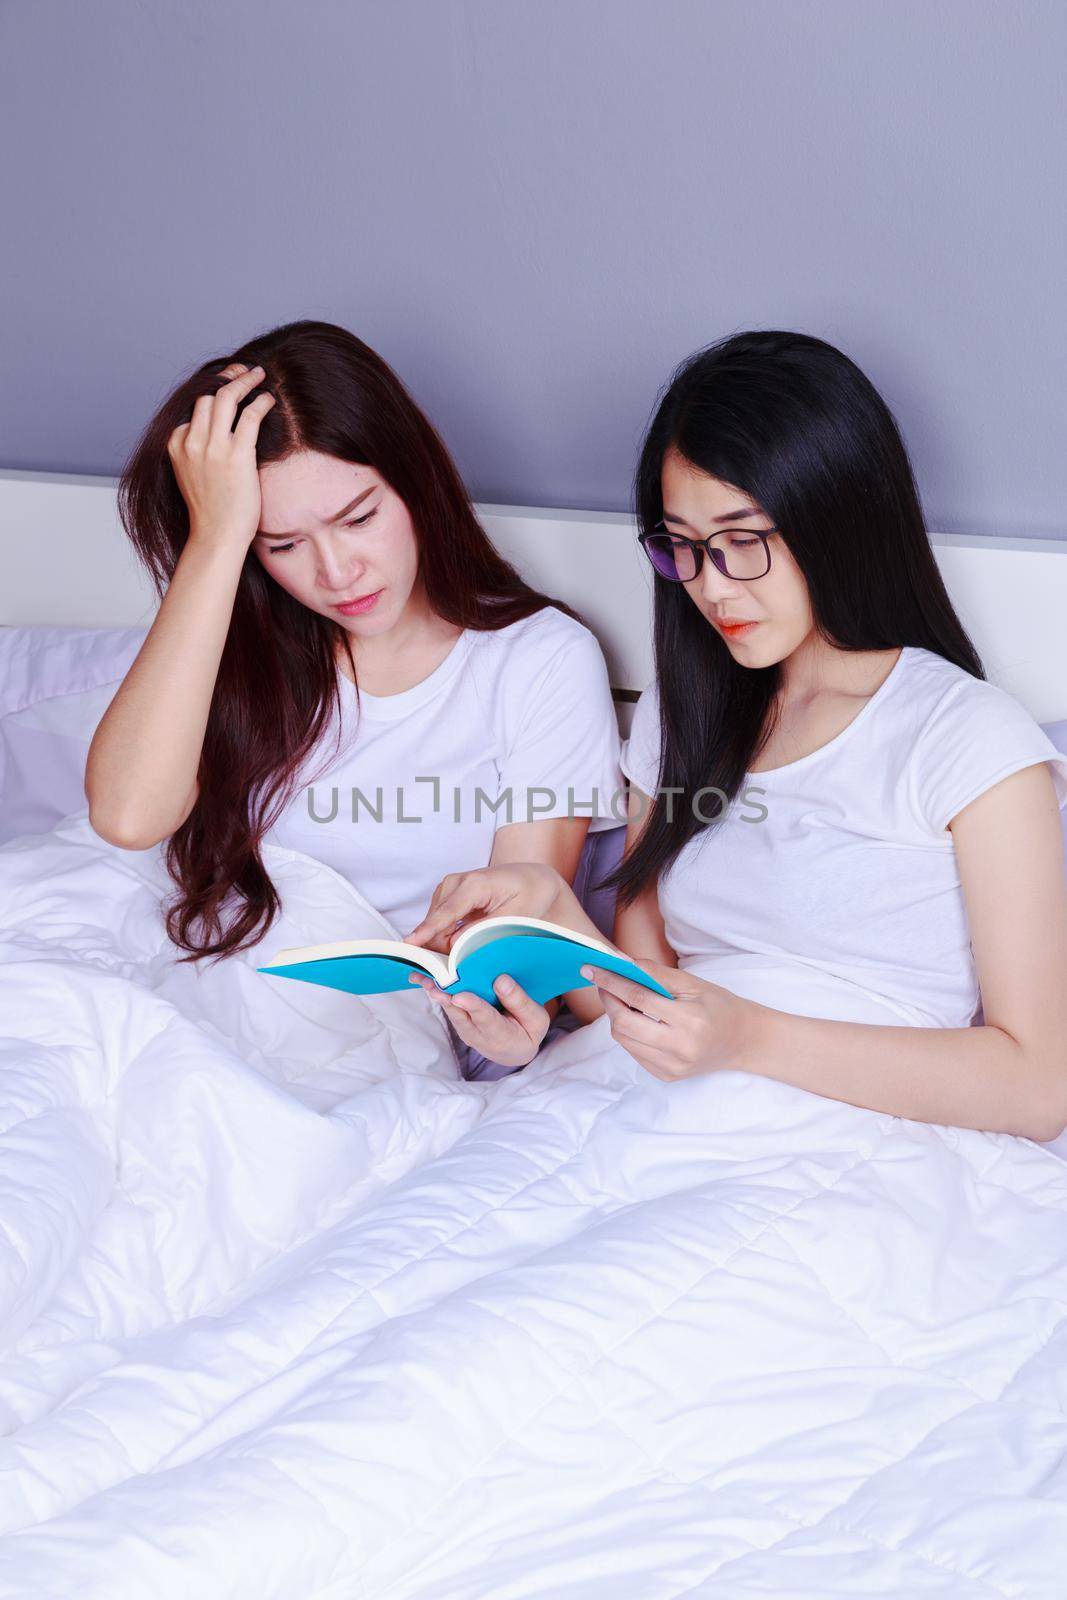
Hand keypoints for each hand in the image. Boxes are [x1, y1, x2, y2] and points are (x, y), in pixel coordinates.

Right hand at [167, 362, 275, 549]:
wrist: (216, 536)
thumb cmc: (210, 510)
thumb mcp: (191, 474)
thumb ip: (195, 451)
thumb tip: (213, 435)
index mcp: (175, 444)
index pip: (193, 408)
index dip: (213, 393)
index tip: (228, 385)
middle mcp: (190, 441)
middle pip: (207, 395)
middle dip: (227, 377)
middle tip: (245, 371)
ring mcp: (212, 447)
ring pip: (225, 397)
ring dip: (244, 380)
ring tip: (258, 375)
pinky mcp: (236, 455)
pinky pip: (249, 416)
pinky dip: (260, 402)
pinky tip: (269, 399)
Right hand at [404, 864, 562, 953]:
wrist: (534, 878)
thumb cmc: (530, 894)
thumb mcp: (515, 915)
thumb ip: (482, 931)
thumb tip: (453, 945)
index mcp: (475, 884)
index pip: (446, 913)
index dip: (427, 931)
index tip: (409, 945)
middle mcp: (456, 882)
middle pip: (436, 923)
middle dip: (438, 947)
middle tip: (451, 973)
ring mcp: (449, 888)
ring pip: (435, 925)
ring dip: (443, 944)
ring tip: (461, 960)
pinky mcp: (448, 896)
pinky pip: (439, 922)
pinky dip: (445, 937)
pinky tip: (460, 948)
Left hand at [410, 972, 551, 1068]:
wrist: (513, 1051)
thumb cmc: (527, 1031)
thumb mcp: (536, 1020)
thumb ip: (520, 1002)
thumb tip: (501, 980)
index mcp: (502, 1035)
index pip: (486, 1019)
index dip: (473, 1007)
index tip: (461, 996)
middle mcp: (479, 1035)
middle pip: (460, 1016)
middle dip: (447, 999)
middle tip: (434, 983)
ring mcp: (465, 1030)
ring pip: (450, 1011)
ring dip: (437, 994)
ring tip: (424, 977)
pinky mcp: (459, 1023)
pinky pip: (447, 1007)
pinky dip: (437, 993)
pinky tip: (425, 978)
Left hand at [578, 959, 763, 1080]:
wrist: (743, 1041)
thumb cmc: (720, 1006)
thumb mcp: (693, 983)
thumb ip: (656, 973)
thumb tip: (622, 962)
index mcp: (690, 1021)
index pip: (638, 999)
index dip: (612, 982)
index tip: (593, 969)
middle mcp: (679, 1048)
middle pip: (623, 1025)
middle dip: (608, 1001)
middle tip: (606, 983)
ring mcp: (671, 1067)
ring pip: (624, 1040)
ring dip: (616, 1017)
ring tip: (622, 999)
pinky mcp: (666, 1076)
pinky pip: (634, 1052)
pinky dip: (629, 1033)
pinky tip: (637, 1019)